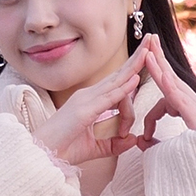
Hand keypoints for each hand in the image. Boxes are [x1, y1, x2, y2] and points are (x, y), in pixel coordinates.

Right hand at [33, 48, 143, 163]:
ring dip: (134, 66)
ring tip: (150, 51)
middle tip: (152, 40)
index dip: (134, 72)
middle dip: (137, 58)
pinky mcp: (84, 111)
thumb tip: (134, 140)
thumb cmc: (65, 149)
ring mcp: (85, 100)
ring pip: (116, 81)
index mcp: (92, 100)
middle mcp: (89, 95)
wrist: (42, 156)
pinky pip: (108, 98)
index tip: (149, 58)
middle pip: (119, 74)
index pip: (118, 83)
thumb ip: (115, 143)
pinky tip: (135, 80)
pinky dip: (122, 89)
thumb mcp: (97, 147)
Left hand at [135, 34, 195, 148]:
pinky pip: (174, 91)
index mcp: (192, 112)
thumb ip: (157, 145)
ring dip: (159, 63)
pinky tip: (154, 66)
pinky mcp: (192, 110)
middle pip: (173, 77)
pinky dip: (163, 78)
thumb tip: (140, 142)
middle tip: (151, 40)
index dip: (152, 118)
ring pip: (172, 80)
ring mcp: (195, 105)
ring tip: (148, 47)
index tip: (146, 138)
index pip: (168, 102)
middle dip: (160, 58)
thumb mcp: (175, 151)